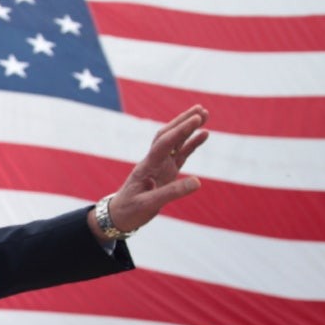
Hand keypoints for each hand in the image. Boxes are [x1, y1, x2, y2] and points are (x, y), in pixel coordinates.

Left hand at [90, 105, 209, 238]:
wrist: (119, 215)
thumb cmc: (130, 210)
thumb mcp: (149, 204)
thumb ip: (172, 193)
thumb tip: (198, 182)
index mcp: (147, 166)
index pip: (165, 143)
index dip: (180, 131)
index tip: (196, 119)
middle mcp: (154, 161)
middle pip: (168, 135)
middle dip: (183, 122)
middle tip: (201, 109)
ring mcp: (161, 165)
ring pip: (175, 141)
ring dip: (189, 128)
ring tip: (205, 114)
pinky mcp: (167, 171)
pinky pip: (181, 154)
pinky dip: (192, 143)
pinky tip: (204, 134)